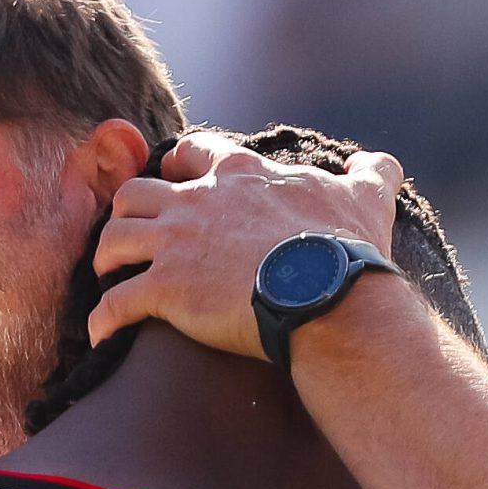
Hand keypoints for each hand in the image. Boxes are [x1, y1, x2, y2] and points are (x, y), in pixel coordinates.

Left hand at [88, 131, 407, 355]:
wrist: (328, 298)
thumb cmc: (346, 250)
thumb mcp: (365, 200)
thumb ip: (370, 176)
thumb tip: (384, 166)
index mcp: (239, 175)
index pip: (193, 153)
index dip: (176, 166)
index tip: (170, 180)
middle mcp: (198, 201)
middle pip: (135, 194)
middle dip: (126, 214)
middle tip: (130, 238)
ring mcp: (176, 244)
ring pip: (113, 240)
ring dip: (105, 260)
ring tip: (108, 281)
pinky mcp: (165, 290)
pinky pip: (115, 303)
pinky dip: (103, 319)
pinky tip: (103, 335)